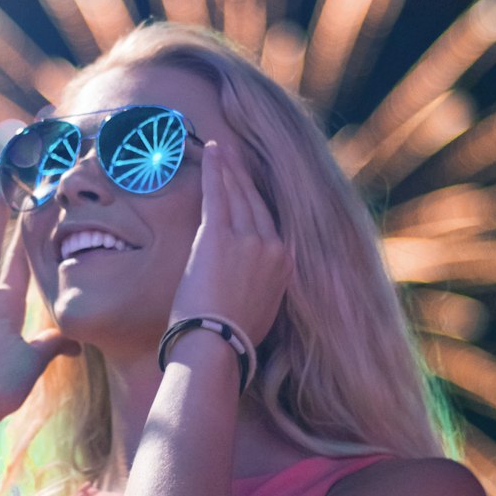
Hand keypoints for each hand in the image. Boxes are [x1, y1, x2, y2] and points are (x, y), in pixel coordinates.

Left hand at [169, 142, 291, 346]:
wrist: (217, 346)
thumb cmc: (230, 339)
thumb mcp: (260, 310)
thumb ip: (260, 285)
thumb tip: (249, 282)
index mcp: (284, 264)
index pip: (269, 223)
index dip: (256, 201)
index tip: (249, 185)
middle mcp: (272, 246)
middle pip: (255, 203)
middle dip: (243, 177)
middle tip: (234, 155)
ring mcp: (248, 239)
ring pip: (238, 194)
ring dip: (229, 169)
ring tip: (220, 149)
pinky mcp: (219, 235)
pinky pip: (218, 193)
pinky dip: (216, 169)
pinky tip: (211, 151)